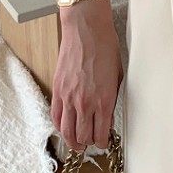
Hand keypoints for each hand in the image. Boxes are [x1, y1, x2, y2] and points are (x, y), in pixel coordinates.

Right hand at [51, 2, 123, 151]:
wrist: (87, 29)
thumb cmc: (105, 47)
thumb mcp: (117, 77)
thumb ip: (111, 99)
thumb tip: (107, 116)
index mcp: (103, 101)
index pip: (100, 135)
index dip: (102, 142)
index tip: (103, 141)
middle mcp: (85, 103)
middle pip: (82, 137)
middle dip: (87, 142)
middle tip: (90, 142)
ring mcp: (69, 98)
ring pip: (66, 132)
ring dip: (71, 140)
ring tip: (76, 142)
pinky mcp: (57, 90)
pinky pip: (55, 116)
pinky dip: (59, 126)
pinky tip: (64, 127)